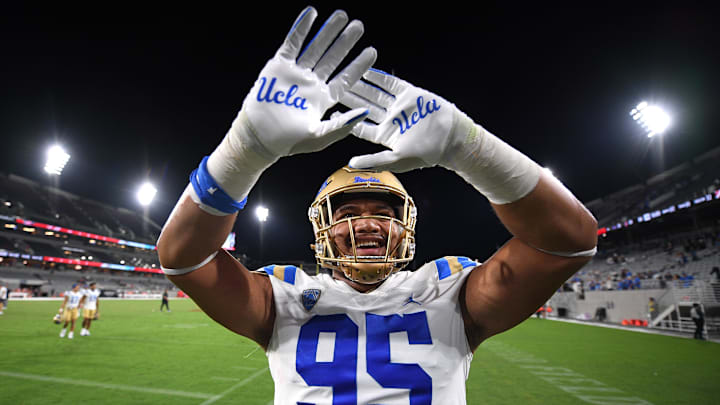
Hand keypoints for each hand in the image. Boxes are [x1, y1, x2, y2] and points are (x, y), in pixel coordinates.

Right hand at [234, 7, 376, 159]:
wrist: (260, 137)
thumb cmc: (289, 141)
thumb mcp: (320, 137)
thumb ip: (342, 125)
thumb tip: (365, 113)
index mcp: (324, 99)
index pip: (345, 78)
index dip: (358, 65)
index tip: (372, 51)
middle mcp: (312, 83)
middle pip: (333, 58)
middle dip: (346, 42)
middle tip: (359, 26)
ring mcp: (296, 73)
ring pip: (315, 47)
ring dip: (328, 32)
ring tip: (342, 16)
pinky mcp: (279, 66)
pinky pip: (292, 44)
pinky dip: (301, 28)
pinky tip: (311, 13)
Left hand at [340, 69, 472, 171]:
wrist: (451, 138)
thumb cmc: (425, 153)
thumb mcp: (397, 159)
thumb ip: (373, 160)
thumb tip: (350, 164)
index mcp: (383, 136)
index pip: (360, 126)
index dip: (346, 119)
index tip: (332, 111)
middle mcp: (389, 119)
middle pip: (364, 106)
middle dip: (350, 98)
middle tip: (332, 87)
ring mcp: (398, 106)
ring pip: (375, 93)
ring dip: (361, 85)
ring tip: (346, 75)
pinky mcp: (409, 93)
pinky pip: (390, 83)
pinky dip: (378, 76)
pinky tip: (366, 69)